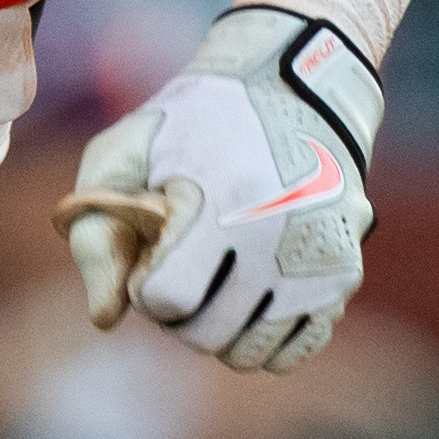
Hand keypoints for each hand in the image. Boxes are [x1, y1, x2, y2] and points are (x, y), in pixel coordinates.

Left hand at [61, 5, 382, 375]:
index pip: (165, 300)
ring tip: (218, 274)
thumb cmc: (194, 122)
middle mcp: (278, 237)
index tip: (156, 246)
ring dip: (219, 326)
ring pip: (246, 354)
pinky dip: (262, 334)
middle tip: (185, 260)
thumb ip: (96, 234)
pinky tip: (251, 292)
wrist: (296, 85)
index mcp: (220, 200)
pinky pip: (290, 353)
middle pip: (203, 334)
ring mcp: (317, 262)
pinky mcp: (343, 278)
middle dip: (178, 309)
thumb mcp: (125, 153)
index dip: (146, 281)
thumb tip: (107, 318)